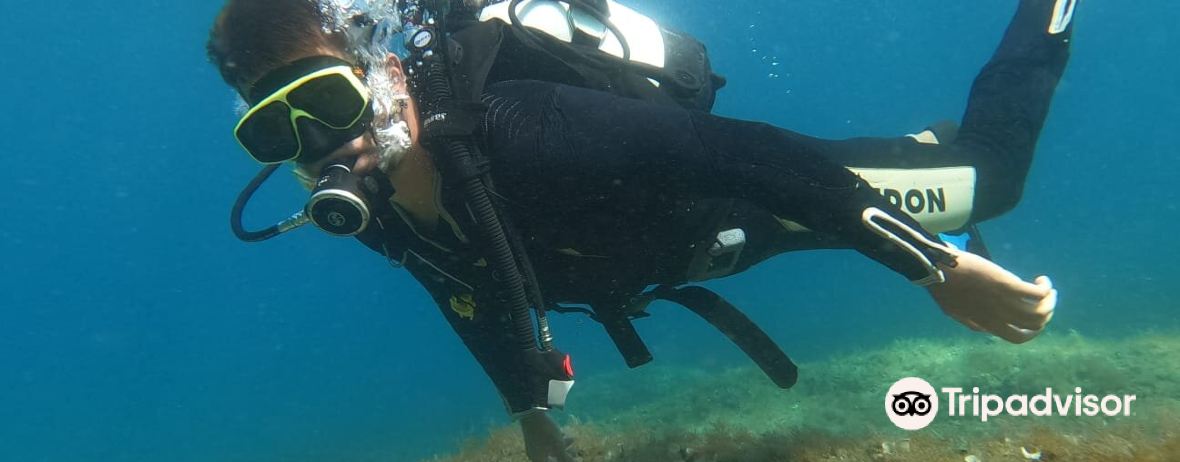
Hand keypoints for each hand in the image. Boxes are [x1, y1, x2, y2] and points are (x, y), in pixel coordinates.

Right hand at [520, 411, 575, 461]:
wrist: (531, 411)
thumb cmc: (545, 432)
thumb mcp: (558, 445)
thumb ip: (565, 458)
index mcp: (539, 459)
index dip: (565, 461)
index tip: (576, 458)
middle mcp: (534, 454)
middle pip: (553, 458)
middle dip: (565, 454)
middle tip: (575, 450)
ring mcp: (533, 445)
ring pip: (551, 449)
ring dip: (563, 445)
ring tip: (572, 439)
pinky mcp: (534, 436)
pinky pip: (547, 442)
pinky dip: (556, 440)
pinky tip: (563, 433)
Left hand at [927, 249, 1056, 343]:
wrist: (938, 270)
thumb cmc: (944, 287)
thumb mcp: (956, 313)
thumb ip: (973, 322)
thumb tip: (985, 329)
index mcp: (987, 324)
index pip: (1018, 338)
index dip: (1032, 332)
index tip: (1035, 319)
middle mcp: (999, 317)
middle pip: (1035, 324)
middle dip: (1047, 313)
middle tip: (1047, 300)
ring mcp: (1004, 302)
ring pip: (1041, 311)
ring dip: (1051, 301)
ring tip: (1047, 289)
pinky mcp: (1008, 285)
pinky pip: (1038, 293)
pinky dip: (1045, 287)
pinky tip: (1042, 279)